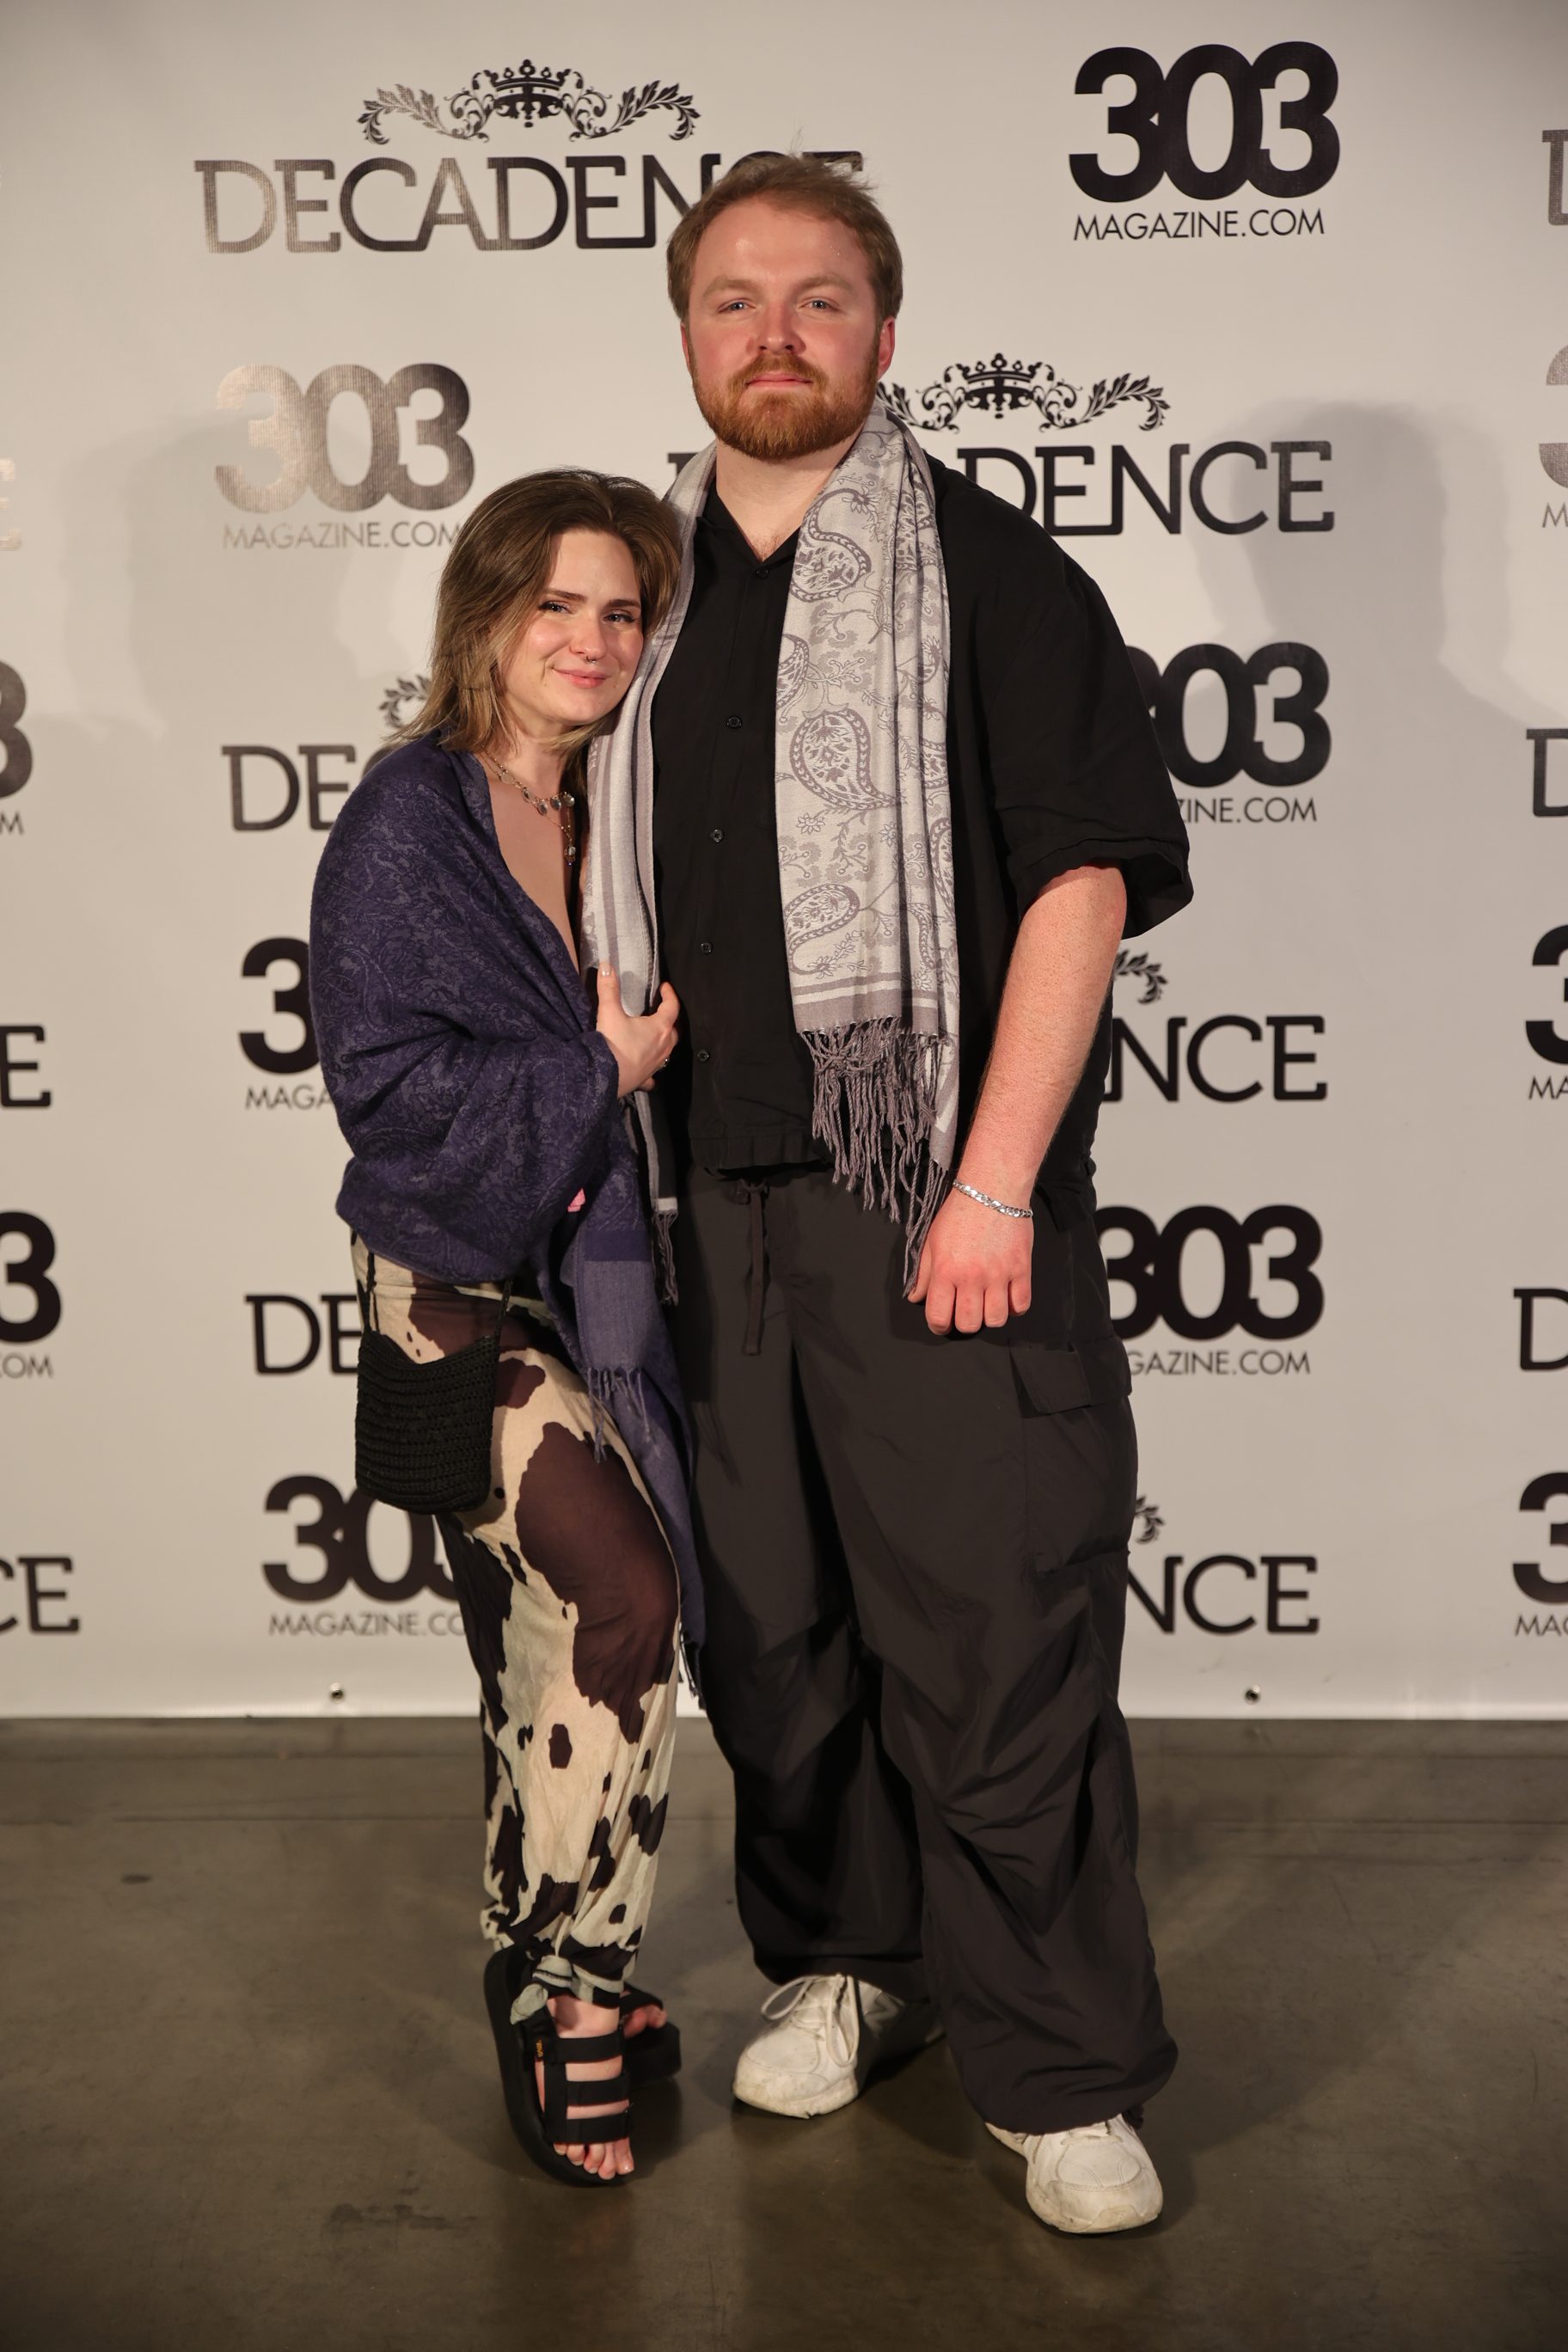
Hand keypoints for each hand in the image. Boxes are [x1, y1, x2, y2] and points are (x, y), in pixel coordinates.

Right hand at [595, 967, 679, 1098]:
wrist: (604, 1077)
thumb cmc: (612, 1045)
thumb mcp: (609, 1012)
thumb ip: (609, 988)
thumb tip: (607, 966)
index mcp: (659, 1028)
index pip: (672, 1007)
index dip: (669, 995)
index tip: (665, 988)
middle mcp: (663, 1047)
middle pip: (673, 1030)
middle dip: (669, 1019)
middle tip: (662, 1011)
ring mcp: (656, 1064)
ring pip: (667, 1051)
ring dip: (663, 1042)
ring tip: (655, 1036)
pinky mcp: (645, 1078)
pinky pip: (653, 1074)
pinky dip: (652, 1069)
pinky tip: (647, 1068)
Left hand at [907, 1186, 1032, 1334]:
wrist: (992, 1189)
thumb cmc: (959, 1213)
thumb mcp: (932, 1241)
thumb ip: (923, 1273)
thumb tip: (915, 1298)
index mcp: (945, 1271)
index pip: (939, 1316)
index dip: (938, 1325)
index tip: (942, 1321)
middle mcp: (971, 1277)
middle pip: (969, 1324)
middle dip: (965, 1323)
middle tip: (965, 1310)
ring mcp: (999, 1275)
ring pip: (996, 1320)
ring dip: (990, 1316)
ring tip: (987, 1304)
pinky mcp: (1021, 1269)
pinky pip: (1021, 1305)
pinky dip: (1014, 1307)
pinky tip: (1007, 1297)